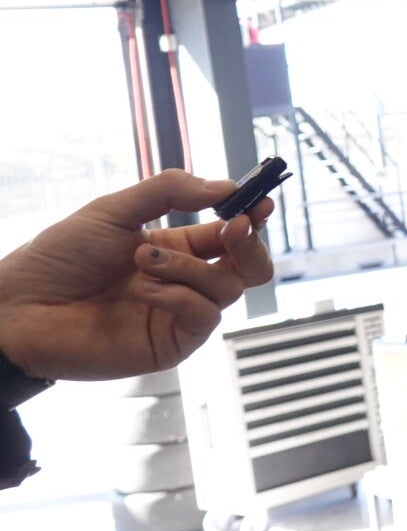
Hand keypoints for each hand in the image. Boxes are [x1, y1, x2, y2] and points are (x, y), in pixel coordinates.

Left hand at [0, 170, 275, 381]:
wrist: (20, 306)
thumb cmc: (58, 259)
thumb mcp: (114, 210)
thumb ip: (169, 191)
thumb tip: (223, 187)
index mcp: (176, 249)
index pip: (230, 234)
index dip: (250, 218)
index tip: (259, 202)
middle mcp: (184, 281)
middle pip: (249, 267)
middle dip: (248, 244)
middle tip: (232, 226)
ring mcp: (179, 314)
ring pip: (228, 289)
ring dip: (191, 268)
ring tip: (143, 260)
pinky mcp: (171, 343)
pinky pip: (204, 318)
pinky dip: (179, 296)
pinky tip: (145, 290)